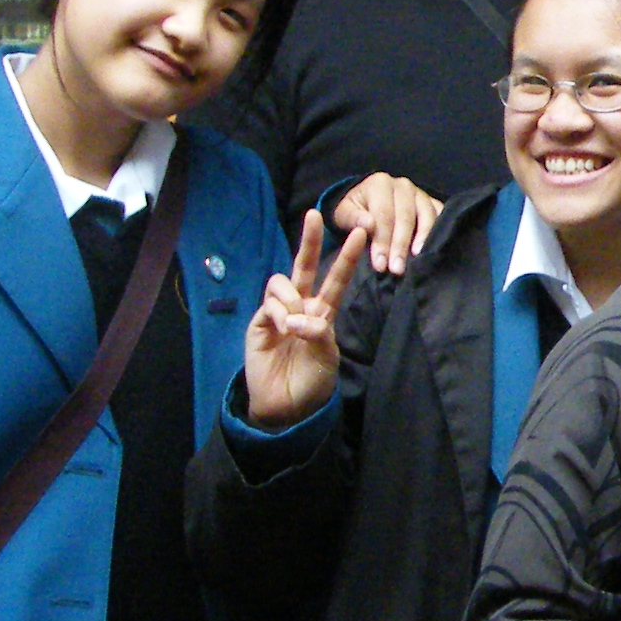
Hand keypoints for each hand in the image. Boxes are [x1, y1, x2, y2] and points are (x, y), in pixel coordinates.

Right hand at [241, 211, 367, 426]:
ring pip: (282, 283)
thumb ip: (319, 333)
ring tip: (293, 326)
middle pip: (304, 266)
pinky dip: (278, 313)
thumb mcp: (326, 358)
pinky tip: (282, 329)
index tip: (360, 232)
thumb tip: (298, 316)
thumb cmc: (311, 381)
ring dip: (290, 299)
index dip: (346, 257)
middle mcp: (301, 306)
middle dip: (309, 240)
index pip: (336, 279)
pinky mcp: (259, 322)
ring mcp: (278, 312)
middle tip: (314, 214)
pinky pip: (269, 304)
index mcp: (323, 313)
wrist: (286, 405)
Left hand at [329, 173, 443, 276]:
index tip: (380, 265)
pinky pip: (440, 214)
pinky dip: (439, 229)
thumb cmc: (356, 210)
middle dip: (400, 245)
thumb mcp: (345, 213)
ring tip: (418, 260)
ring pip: (426, 215)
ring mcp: (420, 193)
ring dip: (423, 239)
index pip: (383, 215)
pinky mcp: (432, 202)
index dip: (382, 241)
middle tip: (397, 269)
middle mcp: (403, 185)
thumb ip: (354, 218)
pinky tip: (435, 247)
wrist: (368, 201)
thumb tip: (368, 225)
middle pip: (405, 217)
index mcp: (380, 184)